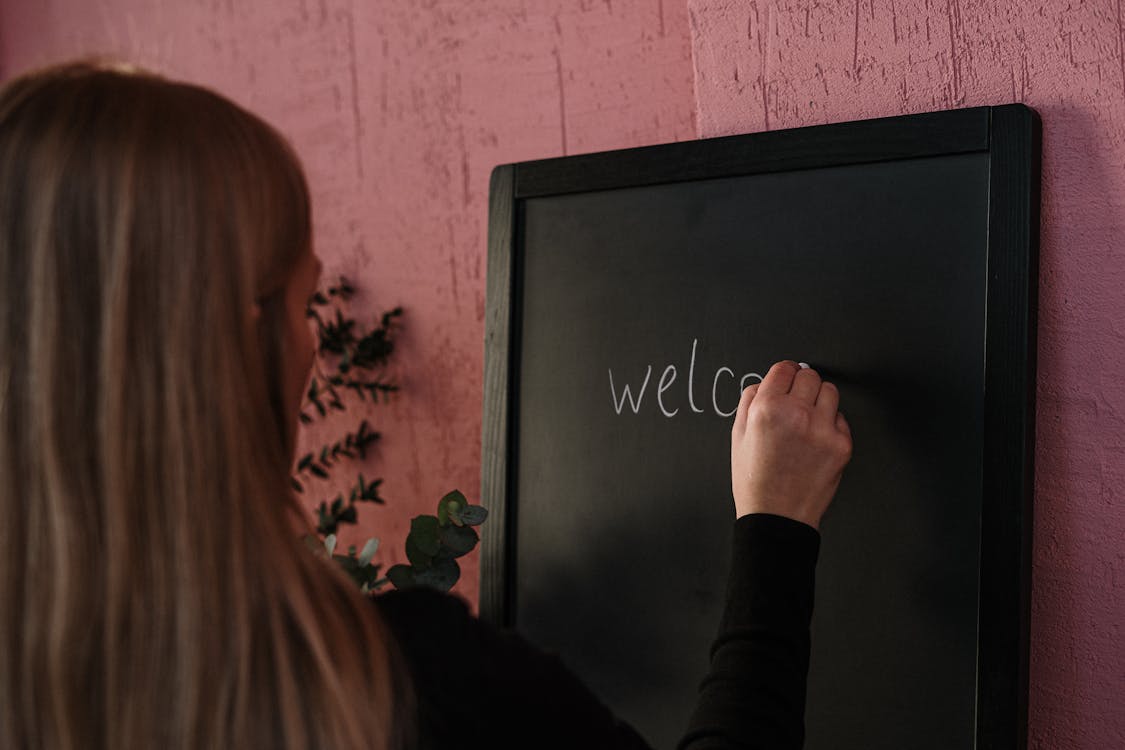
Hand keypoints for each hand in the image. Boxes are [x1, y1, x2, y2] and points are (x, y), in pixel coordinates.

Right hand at [731, 361, 852, 527]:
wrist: (777, 516)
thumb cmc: (755, 480)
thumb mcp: (737, 436)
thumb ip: (750, 400)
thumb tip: (767, 381)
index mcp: (767, 409)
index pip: (784, 368)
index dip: (783, 374)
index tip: (786, 380)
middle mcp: (796, 414)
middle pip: (809, 376)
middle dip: (801, 385)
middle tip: (795, 403)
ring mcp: (822, 430)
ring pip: (830, 391)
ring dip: (819, 400)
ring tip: (807, 420)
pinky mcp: (842, 445)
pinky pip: (841, 418)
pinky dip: (830, 424)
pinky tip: (815, 440)